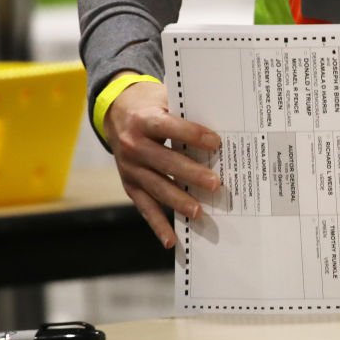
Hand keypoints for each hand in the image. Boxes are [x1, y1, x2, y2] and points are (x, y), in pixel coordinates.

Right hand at [103, 71, 221, 247]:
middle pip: (164, 162)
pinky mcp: (129, 184)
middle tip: (215, 184)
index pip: (170, 127)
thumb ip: (186, 112)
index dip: (192, 135)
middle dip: (190, 174)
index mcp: (144, 120)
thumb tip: (224, 124)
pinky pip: (145, 207)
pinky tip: (172, 240)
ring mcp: (129, 168)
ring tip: (199, 211)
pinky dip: (158, 225)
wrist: (115, 112)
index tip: (216, 143)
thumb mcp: (165, 99)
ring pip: (156, 187)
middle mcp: (133, 145)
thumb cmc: (152, 105)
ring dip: (178, 201)